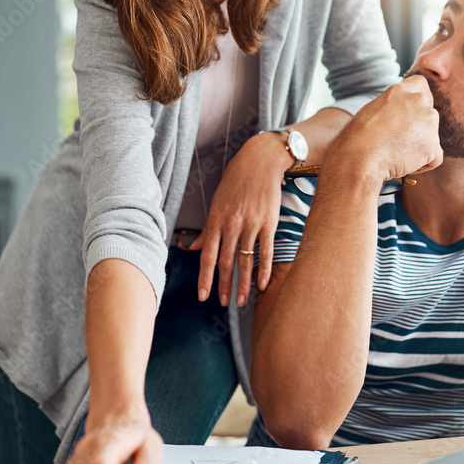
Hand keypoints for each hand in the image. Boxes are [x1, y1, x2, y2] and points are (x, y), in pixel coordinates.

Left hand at [192, 132, 288, 305]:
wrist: (261, 160)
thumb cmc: (236, 180)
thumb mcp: (217, 202)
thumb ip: (208, 228)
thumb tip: (195, 247)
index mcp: (217, 220)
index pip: (208, 255)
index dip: (205, 278)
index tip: (203, 296)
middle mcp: (232, 224)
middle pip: (226, 262)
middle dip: (223, 286)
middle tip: (222, 304)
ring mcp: (251, 224)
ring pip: (245, 261)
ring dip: (243, 284)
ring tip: (240, 301)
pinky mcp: (269, 223)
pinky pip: (266, 251)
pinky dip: (264, 270)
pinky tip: (263, 285)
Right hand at [331, 76, 442, 182]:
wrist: (360, 158)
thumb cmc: (359, 138)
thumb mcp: (373, 110)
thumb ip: (393, 106)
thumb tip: (400, 114)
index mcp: (400, 91)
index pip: (421, 85)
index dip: (420, 99)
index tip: (413, 113)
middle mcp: (418, 102)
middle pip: (429, 113)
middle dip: (419, 127)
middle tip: (399, 140)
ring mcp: (428, 122)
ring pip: (432, 135)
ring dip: (420, 145)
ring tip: (398, 153)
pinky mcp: (433, 145)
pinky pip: (435, 156)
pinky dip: (424, 164)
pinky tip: (406, 165)